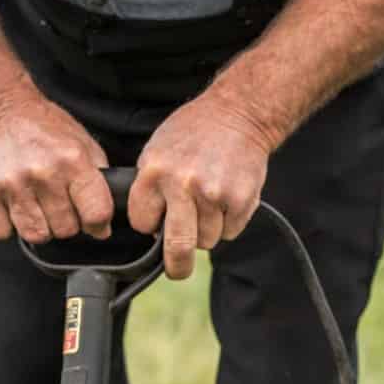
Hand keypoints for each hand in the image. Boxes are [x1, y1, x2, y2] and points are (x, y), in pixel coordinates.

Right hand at [0, 89, 112, 243]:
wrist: (1, 111)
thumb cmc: (47, 130)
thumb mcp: (83, 145)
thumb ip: (98, 181)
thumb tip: (104, 225)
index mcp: (73, 161)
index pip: (96, 213)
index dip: (99, 224)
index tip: (95, 222)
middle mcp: (43, 173)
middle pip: (66, 230)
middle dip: (68, 223)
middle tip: (61, 205)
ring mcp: (14, 184)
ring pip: (36, 235)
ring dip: (41, 227)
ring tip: (39, 207)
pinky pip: (3, 233)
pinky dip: (10, 226)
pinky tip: (16, 207)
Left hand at [128, 96, 271, 278]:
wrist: (239, 114)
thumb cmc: (195, 132)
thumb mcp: (158, 150)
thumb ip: (150, 187)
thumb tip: (150, 230)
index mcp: (155, 172)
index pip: (142, 223)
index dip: (149, 224)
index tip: (157, 222)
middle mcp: (183, 184)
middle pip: (176, 247)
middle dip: (176, 266)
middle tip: (177, 270)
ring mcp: (214, 194)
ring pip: (206, 241)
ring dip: (207, 231)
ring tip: (209, 203)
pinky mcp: (241, 200)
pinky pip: (230, 232)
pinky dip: (228, 222)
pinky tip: (227, 198)